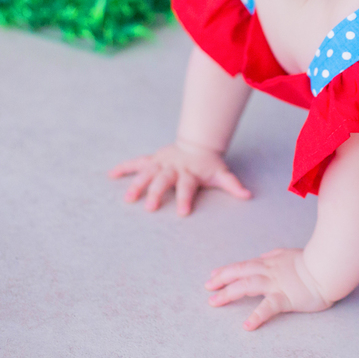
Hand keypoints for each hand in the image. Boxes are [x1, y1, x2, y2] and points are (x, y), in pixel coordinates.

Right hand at [108, 141, 250, 214]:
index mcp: (190, 173)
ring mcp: (161, 163)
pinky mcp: (152, 160)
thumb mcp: (222, 174)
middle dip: (156, 192)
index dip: (186, 198)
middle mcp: (173, 167)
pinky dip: (123, 168)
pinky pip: (136, 163)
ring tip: (128, 198)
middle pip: (163, 180)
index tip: (183, 213)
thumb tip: (248, 196)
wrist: (198, 144)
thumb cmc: (209, 165)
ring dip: (137, 184)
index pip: (187, 186)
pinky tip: (110, 175)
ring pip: (147, 172)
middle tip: (149, 207)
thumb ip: (233, 185)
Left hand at [206, 248, 331, 330]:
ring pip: (247, 286)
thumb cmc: (315, 261)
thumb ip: (276, 255)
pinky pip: (268, 307)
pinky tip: (247, 325)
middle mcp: (270, 271)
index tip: (213, 275)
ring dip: (229, 293)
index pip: (244, 265)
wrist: (330, 267)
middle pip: (240, 273)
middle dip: (221, 280)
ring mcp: (276, 284)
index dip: (227, 270)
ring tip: (214, 302)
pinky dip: (257, 316)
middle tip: (207, 287)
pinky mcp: (286, 297)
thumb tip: (265, 256)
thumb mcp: (291, 254)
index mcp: (271, 262)